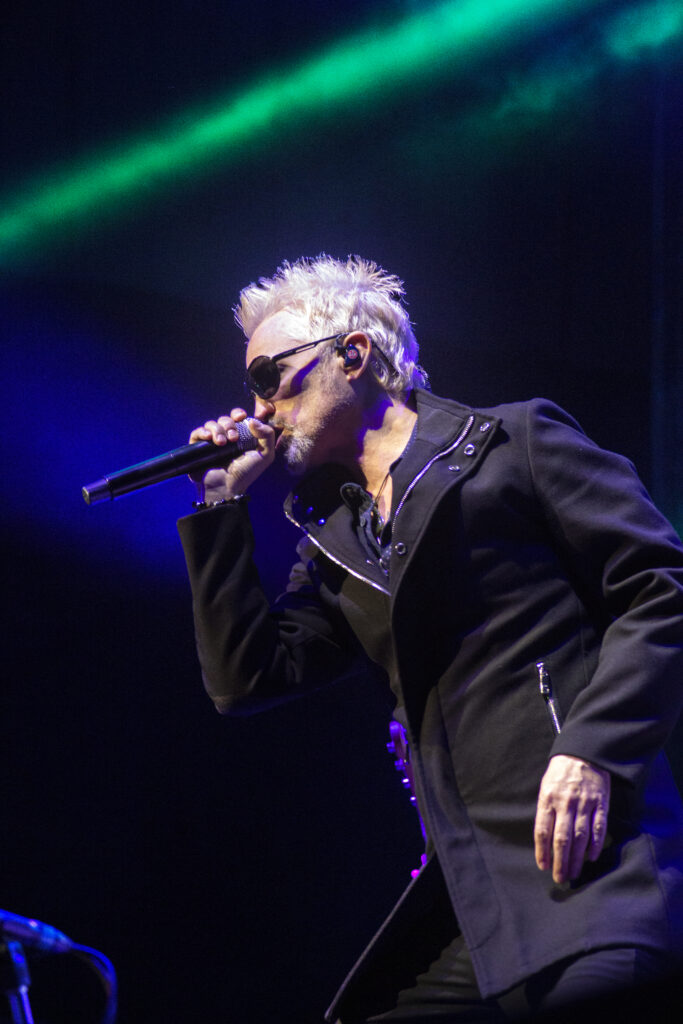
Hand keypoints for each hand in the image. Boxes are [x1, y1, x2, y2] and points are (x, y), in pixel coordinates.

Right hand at [189, 408, 274, 501]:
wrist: (228, 488)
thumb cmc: (247, 473)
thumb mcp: (265, 455)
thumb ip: (268, 435)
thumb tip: (252, 420)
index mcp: (241, 436)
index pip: (237, 417)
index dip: (238, 414)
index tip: (241, 417)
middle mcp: (226, 437)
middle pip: (224, 419)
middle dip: (229, 425)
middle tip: (233, 438)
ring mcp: (212, 442)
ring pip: (211, 424)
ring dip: (217, 430)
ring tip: (222, 443)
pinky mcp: (199, 448)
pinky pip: (197, 433)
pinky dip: (202, 432)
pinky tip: (208, 438)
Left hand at [534, 754, 610, 883]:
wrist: (584, 752)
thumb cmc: (561, 773)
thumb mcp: (546, 786)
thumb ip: (546, 810)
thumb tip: (544, 839)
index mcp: (548, 798)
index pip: (543, 830)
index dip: (542, 851)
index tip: (543, 866)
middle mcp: (565, 803)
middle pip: (562, 839)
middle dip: (560, 862)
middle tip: (559, 878)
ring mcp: (585, 804)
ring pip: (580, 837)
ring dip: (576, 859)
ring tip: (573, 873)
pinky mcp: (601, 803)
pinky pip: (598, 828)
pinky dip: (595, 844)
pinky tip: (591, 857)